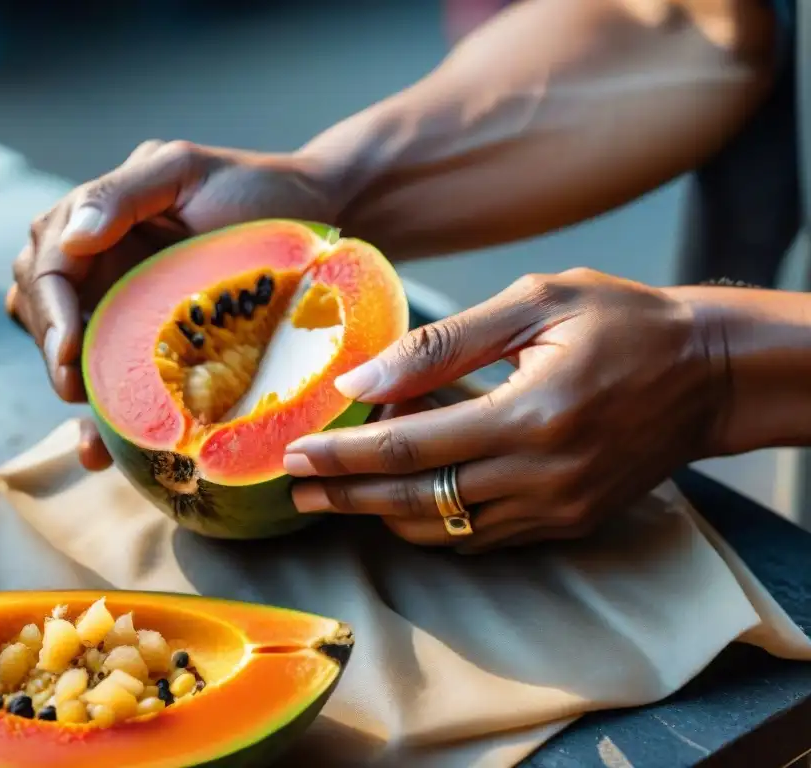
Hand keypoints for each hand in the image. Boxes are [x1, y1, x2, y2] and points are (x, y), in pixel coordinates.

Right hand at [6, 140, 341, 469]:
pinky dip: (102, 415)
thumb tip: (67, 238)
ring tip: (92, 437)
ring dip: (71, 388)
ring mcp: (126, 304)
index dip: (48, 311)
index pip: (47, 266)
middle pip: (42, 310)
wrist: (318, 214)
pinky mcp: (154, 342)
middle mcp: (102, 263)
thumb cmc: (255, 187)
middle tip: (76, 392)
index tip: (67, 354)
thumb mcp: (185, 170)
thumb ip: (122, 193)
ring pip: (67, 348)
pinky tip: (102, 450)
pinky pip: (114, 378)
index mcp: (100, 220)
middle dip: (52, 352)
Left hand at [283, 268, 729, 552]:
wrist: (708, 372)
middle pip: (415, 500)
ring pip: (445, 530)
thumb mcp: (534, 306)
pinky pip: (482, 536)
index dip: (343, 455)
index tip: (293, 456)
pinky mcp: (569, 521)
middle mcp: (542, 476)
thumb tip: (363, 380)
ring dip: (383, 513)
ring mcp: (557, 508)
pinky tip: (403, 496)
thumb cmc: (621, 322)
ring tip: (337, 493)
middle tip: (295, 490)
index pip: (409, 447)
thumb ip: (443, 345)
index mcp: (530, 415)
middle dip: (346, 497)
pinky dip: (434, 520)